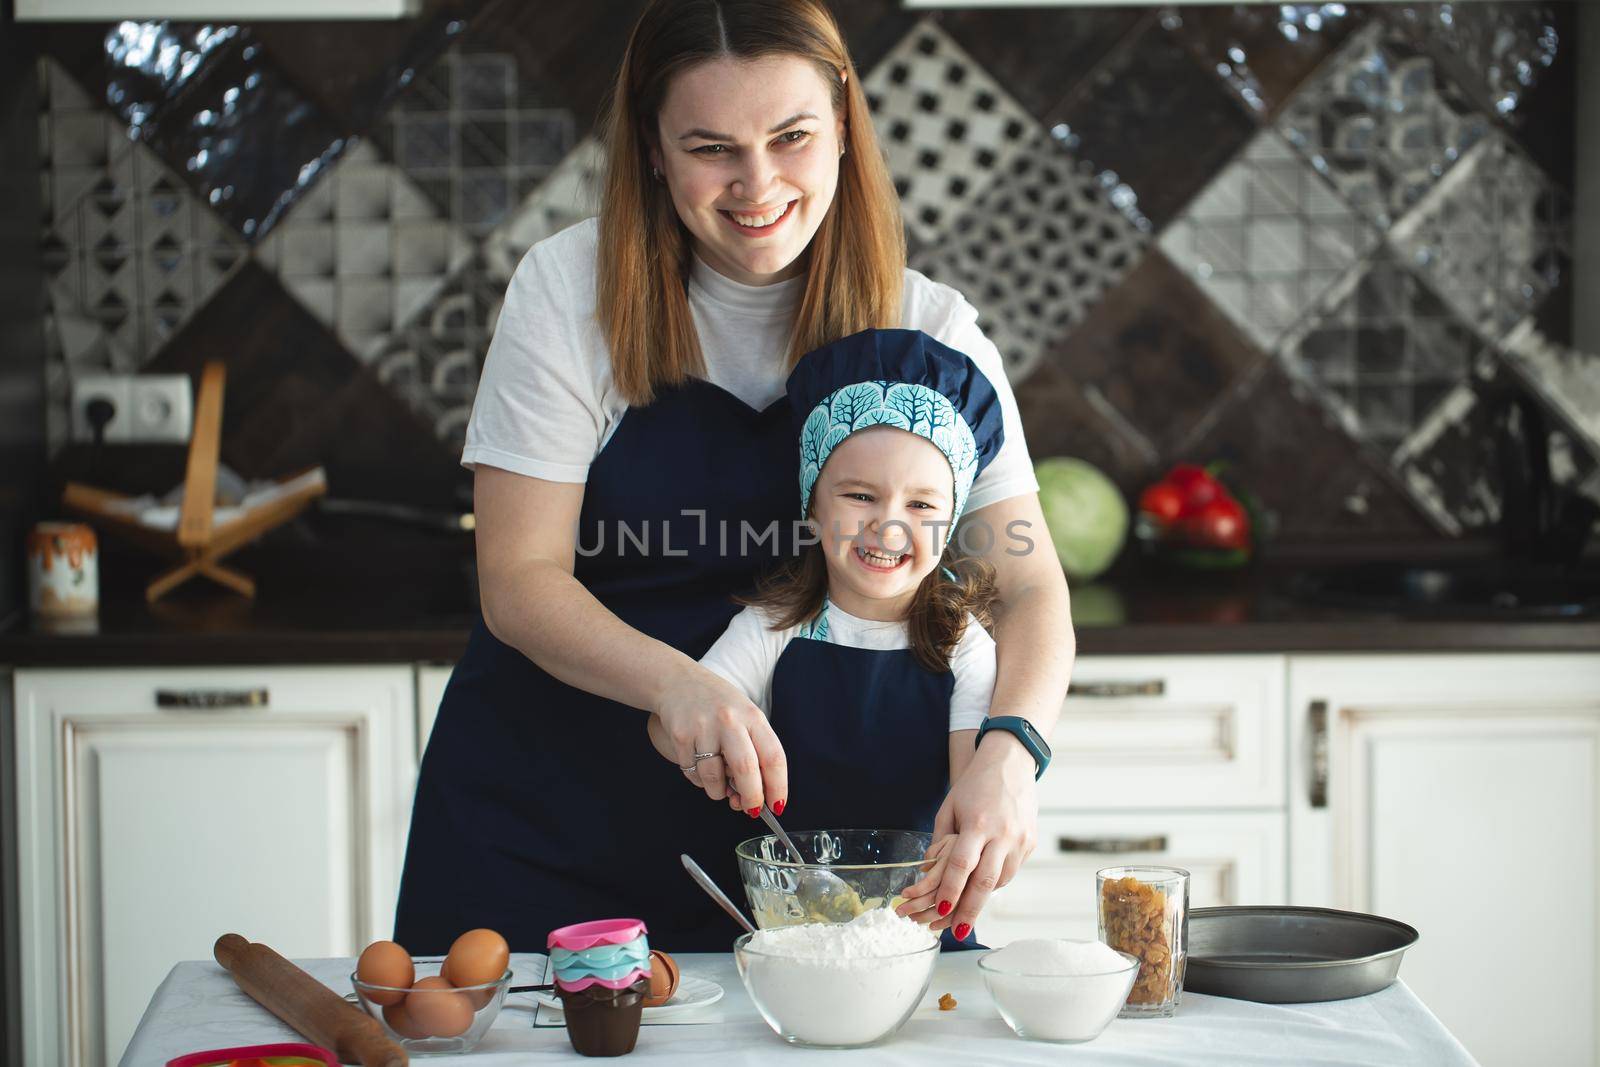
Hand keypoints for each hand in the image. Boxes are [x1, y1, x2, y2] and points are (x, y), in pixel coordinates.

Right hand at [653, 661, 787, 814]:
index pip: (773, 756)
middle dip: (751, 798)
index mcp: (752, 716)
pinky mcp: (681, 735)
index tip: (778, 805)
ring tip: (720, 785)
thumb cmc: (718, 705)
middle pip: (746, 769)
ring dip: (720, 792)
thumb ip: (754, 752)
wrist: (677, 681)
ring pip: (715, 778)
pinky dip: (699, 781)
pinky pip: (693, 773)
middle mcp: (729, 720)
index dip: (778, 786)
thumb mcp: (745, 717)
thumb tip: (755, 796)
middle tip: (752, 810)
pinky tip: (701, 769)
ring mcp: (703, 727)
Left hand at [894, 736, 1036, 937]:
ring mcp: (1020, 839)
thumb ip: (939, 839)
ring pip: (1001, 881)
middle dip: (970, 910)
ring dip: (983, 899)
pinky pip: (1011, 871)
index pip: (962, 864)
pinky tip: (984, 888)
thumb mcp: (950, 806)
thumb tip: (926, 871)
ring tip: (966, 914)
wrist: (1011, 762)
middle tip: (958, 932)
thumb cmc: (975, 784)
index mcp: (979, 823)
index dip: (952, 889)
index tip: (942, 909)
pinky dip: (996, 882)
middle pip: (985, 881)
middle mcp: (1002, 834)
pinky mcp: (1030, 842)